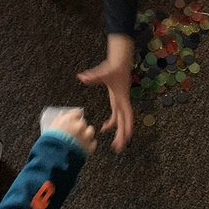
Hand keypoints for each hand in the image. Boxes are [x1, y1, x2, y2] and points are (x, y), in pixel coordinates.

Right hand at [45, 108, 97, 154]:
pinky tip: (82, 147)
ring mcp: (85, 136)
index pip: (77, 113)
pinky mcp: (89, 147)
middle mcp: (78, 126)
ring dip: (86, 135)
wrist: (54, 158)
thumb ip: (58, 120)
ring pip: (90, 131)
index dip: (75, 117)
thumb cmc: (49, 143)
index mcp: (69, 119)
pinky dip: (89, 145)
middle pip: (83, 123)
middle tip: (74, 133)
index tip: (74, 120)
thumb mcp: (51, 128)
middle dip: (79, 127)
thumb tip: (62, 115)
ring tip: (79, 140)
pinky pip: (93, 143)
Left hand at [76, 34, 133, 151]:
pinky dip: (112, 123)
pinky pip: (116, 115)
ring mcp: (120, 102)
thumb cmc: (113, 66)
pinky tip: (104, 128)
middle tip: (118, 149)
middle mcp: (122, 102)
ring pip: (122, 120)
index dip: (126, 128)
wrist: (120, 60)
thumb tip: (81, 77)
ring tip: (114, 144)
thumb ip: (92, 76)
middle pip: (125, 122)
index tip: (125, 139)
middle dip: (122, 135)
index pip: (126, 116)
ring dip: (119, 132)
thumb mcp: (102, 72)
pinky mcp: (117, 100)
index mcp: (121, 98)